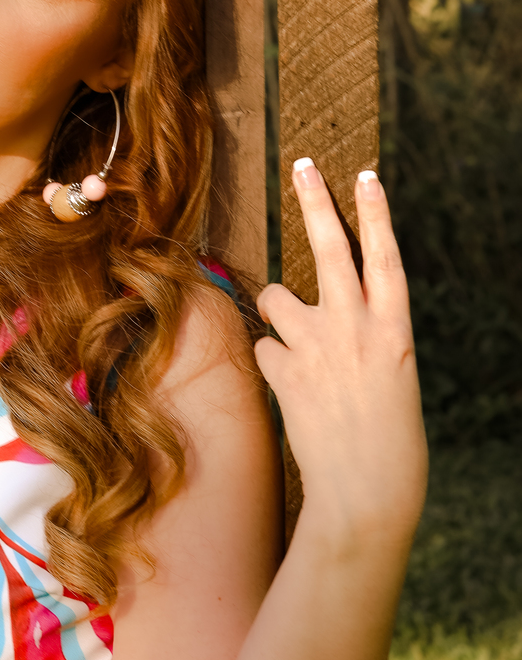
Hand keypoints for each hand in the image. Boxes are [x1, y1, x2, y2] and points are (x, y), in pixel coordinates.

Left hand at [254, 162, 427, 546]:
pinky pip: (263, 348)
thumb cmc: (386, 440)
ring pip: (277, 298)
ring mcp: (319, 347)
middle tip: (303, 166)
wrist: (366, 494)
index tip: (365, 177)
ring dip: (277, 313)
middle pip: (331, 249)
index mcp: (396, 330)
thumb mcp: (391, 378)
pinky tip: (292, 394)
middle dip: (314, 202)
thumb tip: (327, 318)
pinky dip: (271, 364)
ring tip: (298, 349)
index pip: (386, 258)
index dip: (375, 215)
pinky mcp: (286, 371)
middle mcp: (358, 329)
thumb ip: (363, 339)